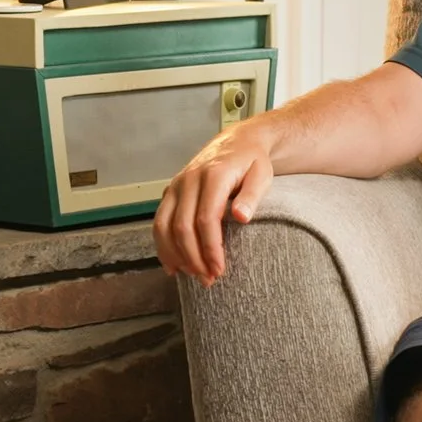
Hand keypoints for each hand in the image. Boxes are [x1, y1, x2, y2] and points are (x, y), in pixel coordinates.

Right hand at [153, 127, 275, 284]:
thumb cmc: (252, 162)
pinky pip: (159, 222)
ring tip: (193, 275)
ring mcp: (176, 185)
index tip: (219, 269)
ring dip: (176, 255)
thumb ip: (252, 195)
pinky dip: (163, 246)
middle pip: (182, 226)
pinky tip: (173, 266)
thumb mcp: (262, 174)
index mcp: (214, 175)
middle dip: (194, 257)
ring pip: (164, 226)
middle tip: (209, 279)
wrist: (236, 142)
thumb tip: (241, 217)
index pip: (206, 218)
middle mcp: (189, 179)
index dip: (210, 247)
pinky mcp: (170, 192)